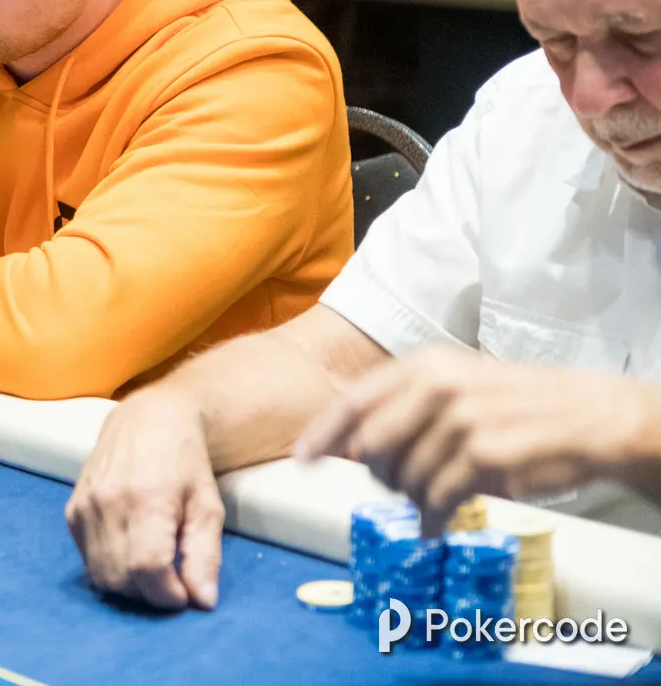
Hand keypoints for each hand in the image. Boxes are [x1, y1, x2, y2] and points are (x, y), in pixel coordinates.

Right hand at [64, 388, 224, 608]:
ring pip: (100, 575)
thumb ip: (205, 555)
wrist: (146, 420)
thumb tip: (202, 601)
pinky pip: (87, 560)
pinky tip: (130, 551)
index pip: (147, 568)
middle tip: (172, 581)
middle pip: (121, 577)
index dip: (166, 594)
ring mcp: (83, 506)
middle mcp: (107, 502)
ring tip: (153, 569)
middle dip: (150, 594)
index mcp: (146, 498)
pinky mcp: (71, 511)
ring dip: (129, 586)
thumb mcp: (208, 505)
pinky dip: (110, 568)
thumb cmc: (184, 462)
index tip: (184, 595)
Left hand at [294, 346, 655, 534]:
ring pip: (404, 478)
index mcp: (424, 365)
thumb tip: (346, 446)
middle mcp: (437, 386)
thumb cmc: (513, 404)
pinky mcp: (484, 455)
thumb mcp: (454, 384)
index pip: (354, 400)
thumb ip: (401, 407)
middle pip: (371, 446)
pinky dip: (432, 518)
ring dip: (412, 499)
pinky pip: (437, 498)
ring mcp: (461, 419)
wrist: (588, 415)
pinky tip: (436, 525)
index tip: (301, 458)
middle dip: (377, 475)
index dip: (322, 432)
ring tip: (432, 500)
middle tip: (395, 487)